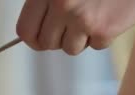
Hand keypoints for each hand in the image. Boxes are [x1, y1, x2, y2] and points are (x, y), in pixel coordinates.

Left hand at [16, 0, 134, 54]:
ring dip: (79, 38)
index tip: (40, 36)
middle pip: (47, 44)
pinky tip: (109, 14)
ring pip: (70, 49)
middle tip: (70, 25)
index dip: (33, 37)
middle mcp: (62, 6)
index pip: (26, 30)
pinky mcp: (105, 30)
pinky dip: (102, 35)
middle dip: (57, 38)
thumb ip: (49, 0)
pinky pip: (95, 46)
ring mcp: (84, 20)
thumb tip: (37, 26)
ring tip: (92, 16)